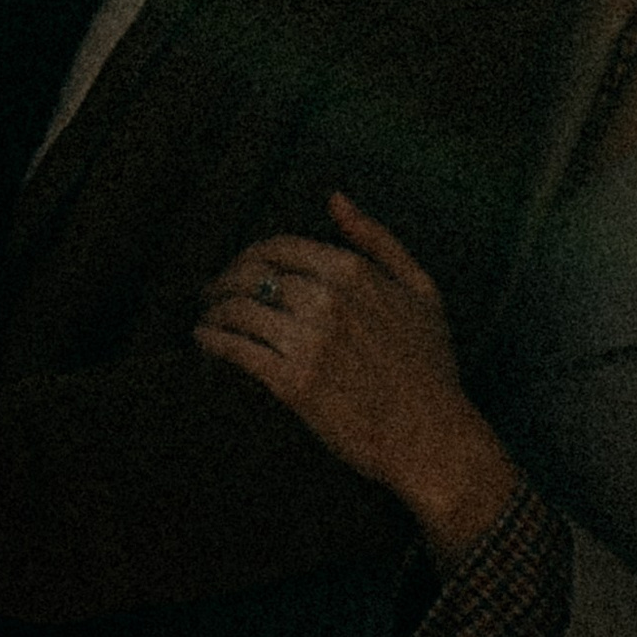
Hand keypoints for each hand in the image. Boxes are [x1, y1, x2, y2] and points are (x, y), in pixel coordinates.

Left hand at [197, 194, 515, 560]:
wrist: (432, 437)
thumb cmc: (430, 366)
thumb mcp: (420, 289)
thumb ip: (377, 239)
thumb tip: (334, 199)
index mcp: (354, 271)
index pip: (279, 247)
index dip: (250, 255)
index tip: (239, 268)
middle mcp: (328, 299)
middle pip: (251, 275)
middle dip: (225, 281)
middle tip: (212, 294)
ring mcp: (309, 341)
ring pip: (238, 309)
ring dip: (214, 311)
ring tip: (207, 319)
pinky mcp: (293, 383)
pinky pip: (236, 349)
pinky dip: (212, 340)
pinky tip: (204, 341)